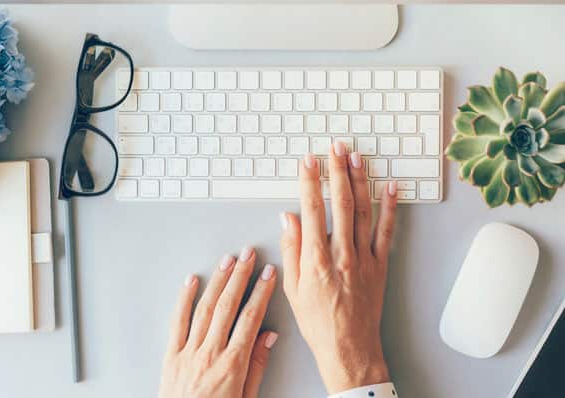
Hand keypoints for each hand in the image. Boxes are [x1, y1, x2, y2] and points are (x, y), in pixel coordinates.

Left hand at [159, 247, 277, 397]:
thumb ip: (257, 365)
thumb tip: (268, 335)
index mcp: (232, 365)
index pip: (250, 318)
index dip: (261, 292)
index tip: (268, 274)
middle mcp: (209, 353)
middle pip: (228, 305)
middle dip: (240, 276)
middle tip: (249, 255)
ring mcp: (188, 353)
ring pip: (204, 308)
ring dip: (217, 280)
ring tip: (227, 260)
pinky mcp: (171, 356)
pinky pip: (177, 321)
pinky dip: (184, 298)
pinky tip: (192, 281)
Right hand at [280, 142, 397, 393]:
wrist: (348, 348)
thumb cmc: (318, 322)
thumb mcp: (292, 288)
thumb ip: (291, 249)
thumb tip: (288, 218)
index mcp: (315, 258)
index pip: (311, 209)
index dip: (309, 181)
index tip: (308, 161)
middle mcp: (341, 253)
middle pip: (340, 203)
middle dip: (337, 170)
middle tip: (336, 148)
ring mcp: (363, 258)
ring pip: (364, 211)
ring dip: (361, 181)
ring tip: (357, 158)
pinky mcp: (380, 265)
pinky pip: (387, 232)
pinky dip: (390, 208)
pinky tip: (391, 188)